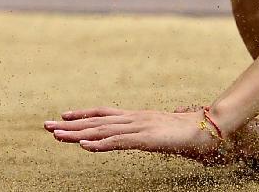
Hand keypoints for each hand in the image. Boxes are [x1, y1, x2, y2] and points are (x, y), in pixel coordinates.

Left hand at [44, 106, 258, 166]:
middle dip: (70, 123)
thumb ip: (155, 132)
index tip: (63, 116)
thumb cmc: (194, 131)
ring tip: (55, 135)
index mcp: (140, 117)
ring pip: (102, 129)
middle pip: (97, 120)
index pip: (106, 113)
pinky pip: (119, 141)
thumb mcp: (167, 132)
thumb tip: (150, 134)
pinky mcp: (148, 138)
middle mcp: (136, 118)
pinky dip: (100, 142)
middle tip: (44, 126)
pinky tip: (84, 145)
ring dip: (76, 132)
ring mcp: (141, 127)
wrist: (213, 127)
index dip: (84, 114)